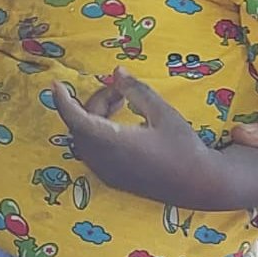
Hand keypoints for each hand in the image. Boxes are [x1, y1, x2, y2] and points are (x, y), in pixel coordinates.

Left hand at [52, 71, 214, 205]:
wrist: (201, 185)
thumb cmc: (184, 146)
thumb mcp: (163, 112)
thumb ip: (136, 91)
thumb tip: (116, 71)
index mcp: (115, 143)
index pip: (76, 119)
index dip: (63, 101)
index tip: (56, 84)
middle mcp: (105, 161)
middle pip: (82, 124)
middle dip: (95, 102)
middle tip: (120, 91)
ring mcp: (107, 173)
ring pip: (86, 137)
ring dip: (96, 116)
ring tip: (122, 101)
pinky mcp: (113, 179)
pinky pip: (93, 150)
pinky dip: (98, 132)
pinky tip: (121, 122)